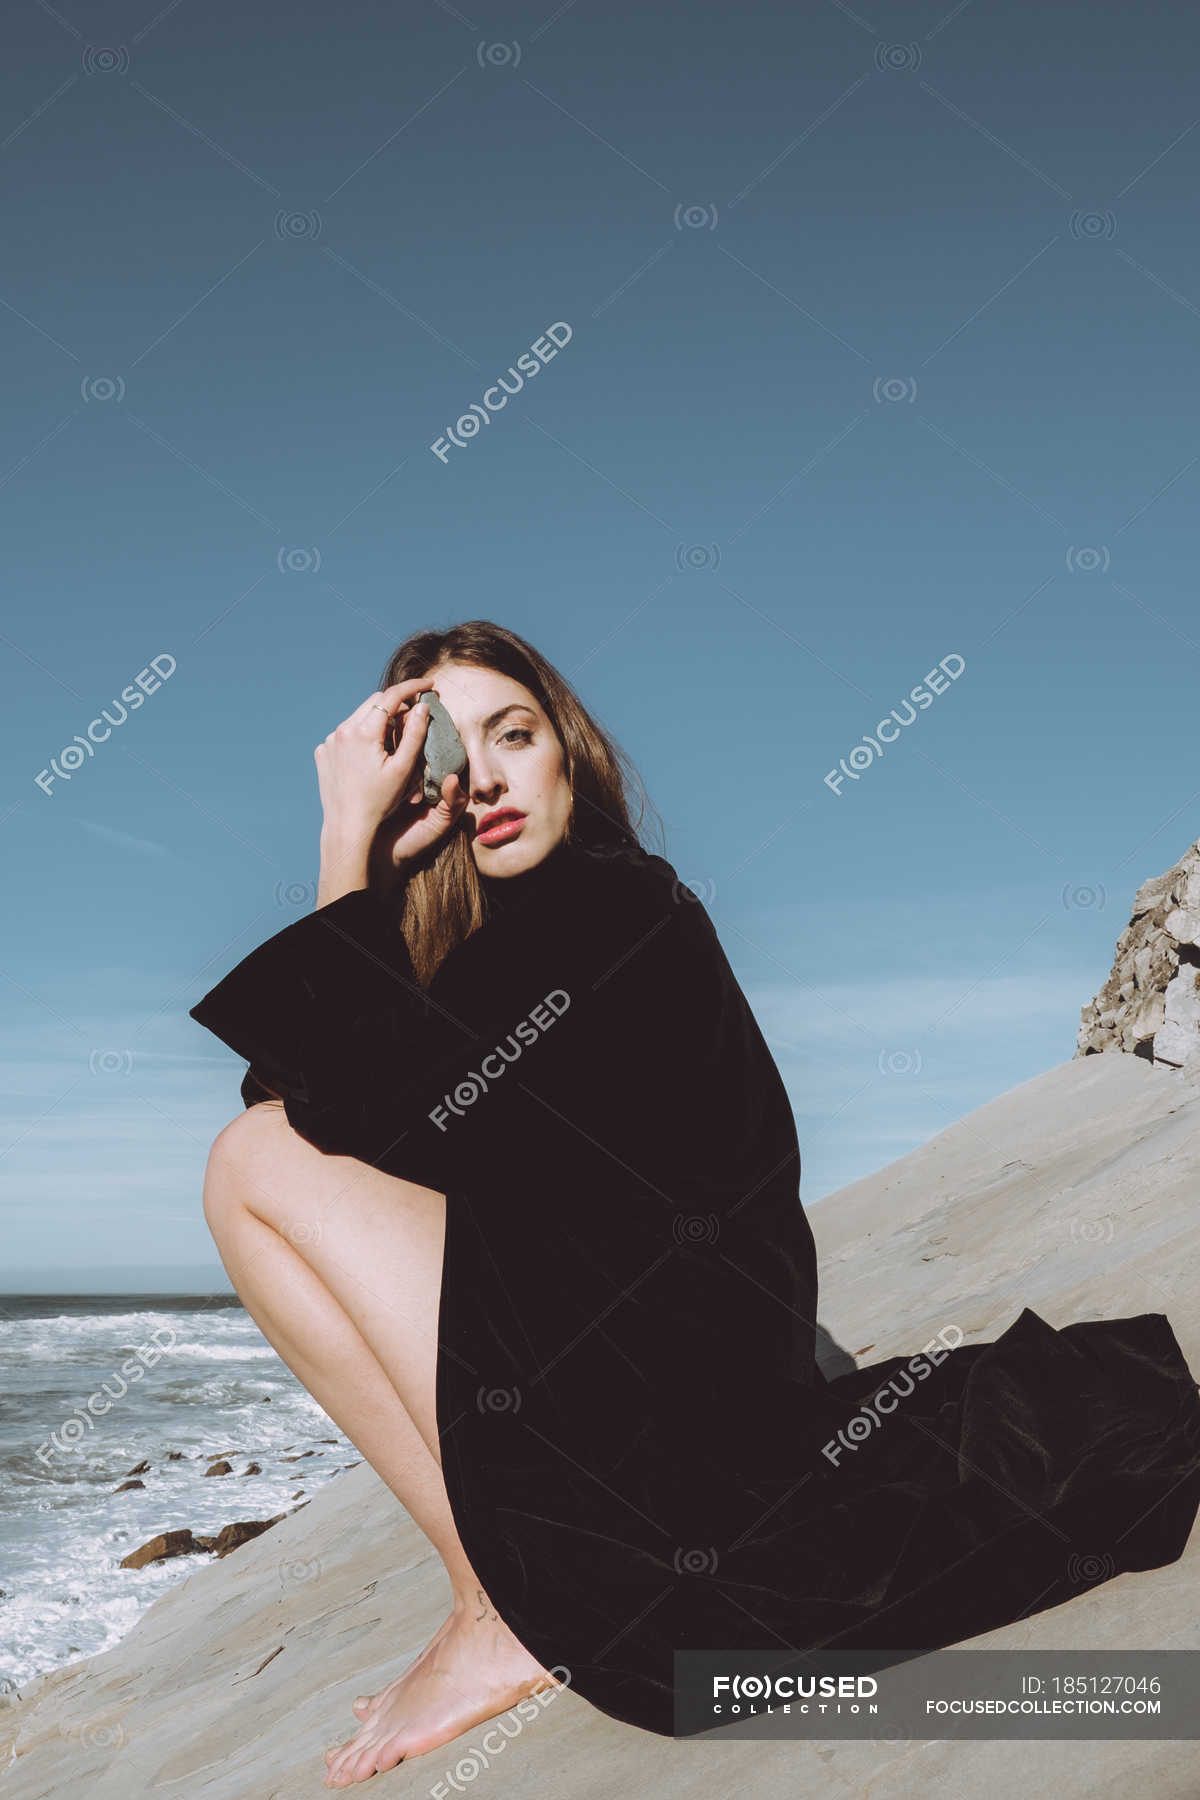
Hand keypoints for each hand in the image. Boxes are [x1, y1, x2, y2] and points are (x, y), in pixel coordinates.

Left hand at [314, 680, 468, 876]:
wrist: (347, 826)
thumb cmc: (379, 802)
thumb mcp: (403, 769)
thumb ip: (415, 734)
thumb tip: (422, 707)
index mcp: (364, 732)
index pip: (391, 697)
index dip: (413, 687)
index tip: (429, 685)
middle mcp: (342, 731)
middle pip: (374, 703)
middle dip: (396, 703)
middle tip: (416, 712)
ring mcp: (329, 741)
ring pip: (359, 717)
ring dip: (378, 720)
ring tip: (394, 738)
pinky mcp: (323, 752)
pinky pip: (345, 734)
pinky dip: (361, 735)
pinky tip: (370, 754)